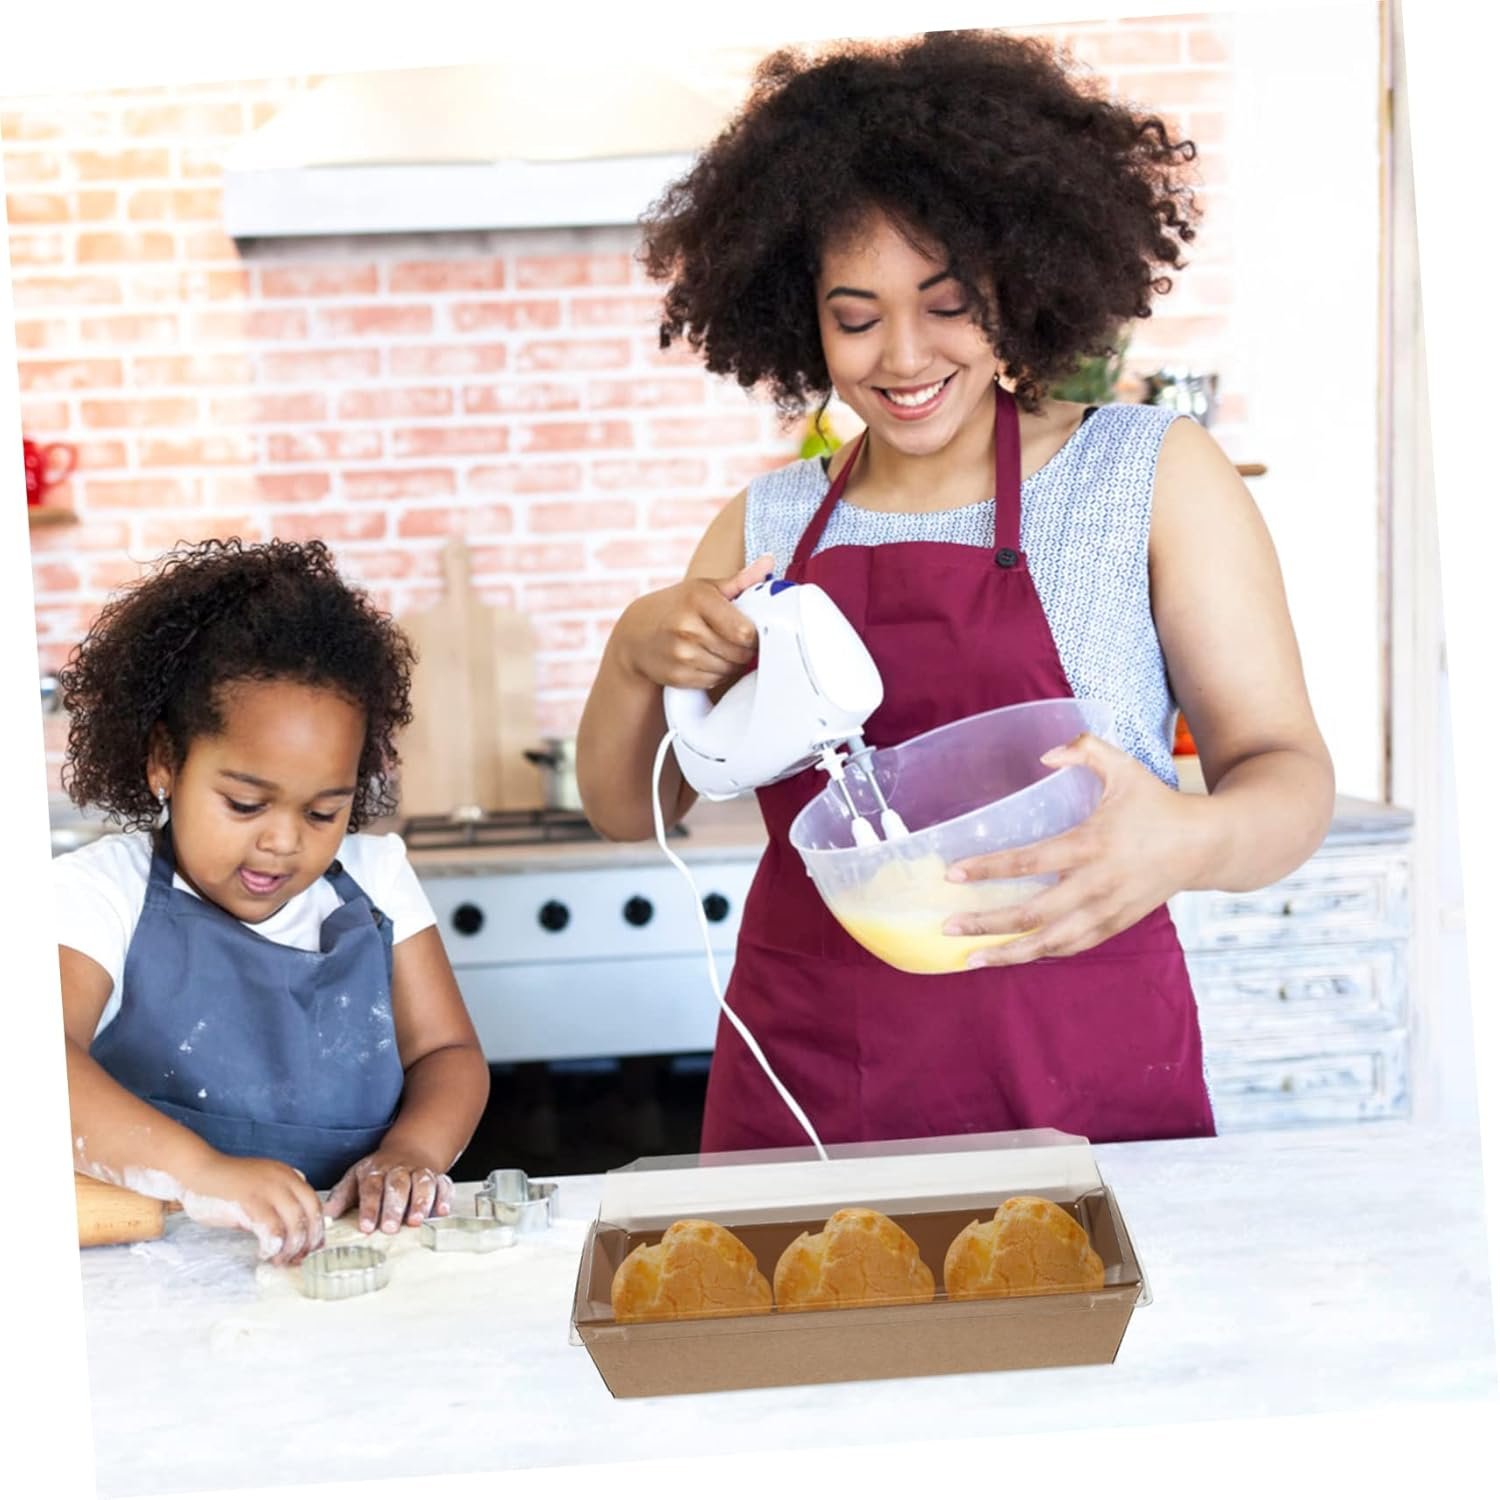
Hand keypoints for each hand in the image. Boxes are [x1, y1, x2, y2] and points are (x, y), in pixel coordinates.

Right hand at [179, 1155, 325, 1265]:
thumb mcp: (261, 1191)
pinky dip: (272, 1246)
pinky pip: (272, 1230)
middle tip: (296, 1260)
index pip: (315, 1204)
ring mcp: (267, 1190)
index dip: (316, 1229)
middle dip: (306, 1242)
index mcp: (288, 1176)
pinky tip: (264, 1253)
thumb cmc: (225, 1187)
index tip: (311, 1249)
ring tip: (278, 1260)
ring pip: (294, 1225)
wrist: (196, 1173)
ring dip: (289, 1248)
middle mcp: (283, 1180)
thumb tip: (293, 1238)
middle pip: (309, 1215)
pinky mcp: (250, 1202)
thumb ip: (277, 1206)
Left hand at [324, 1150, 455, 1234]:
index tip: (367, 1226)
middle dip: (395, 1206)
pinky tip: (442, 1211)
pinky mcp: (437, 1177)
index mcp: (375, 1170)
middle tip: (390, 1227)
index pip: (372, 1187)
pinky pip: (444, 1184)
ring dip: (421, 1201)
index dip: (370, 1207)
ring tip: (416, 1221)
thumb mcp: (356, 1179)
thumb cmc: (377, 1173)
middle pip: (398, 1184)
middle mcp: (399, 1170)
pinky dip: (444, 1196)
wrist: (408, 1151)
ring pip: (422, 1182)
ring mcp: (419, 1172)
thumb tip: (326, 1215)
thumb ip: (342, 1196)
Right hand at [615, 553, 774, 690]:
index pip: (745, 631)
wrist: (635, 634)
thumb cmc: (677, 606)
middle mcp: (687, 627)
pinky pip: (714, 681)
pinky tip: (707, 660)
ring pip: (729, 669)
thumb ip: (741, 580)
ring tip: (720, 649)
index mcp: (698, 600)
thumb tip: (769, 562)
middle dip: (745, 650)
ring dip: (732, 663)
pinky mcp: (677, 676)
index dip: (754, 634)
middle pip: (740, 653)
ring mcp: (680, 654)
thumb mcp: (704, 588)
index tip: (750, 630)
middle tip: (736, 641)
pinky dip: (717, 674)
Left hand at [942, 732, 1217, 966]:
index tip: (953, 876)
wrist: (1206, 845)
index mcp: (1092, 844)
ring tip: (971, 959)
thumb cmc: (1157, 802)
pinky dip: (1042, 954)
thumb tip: (1044, 754)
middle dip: (987, 924)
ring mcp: (1108, 910)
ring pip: (1051, 942)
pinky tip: (1013, 956)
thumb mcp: (1123, 767)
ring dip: (1009, 953)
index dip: (989, 869)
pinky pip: (1073, 947)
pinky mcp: (1117, 925)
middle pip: (1033, 914)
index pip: (1030, 862)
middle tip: (948, 928)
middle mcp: (1097, 883)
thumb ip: (1085, 748)